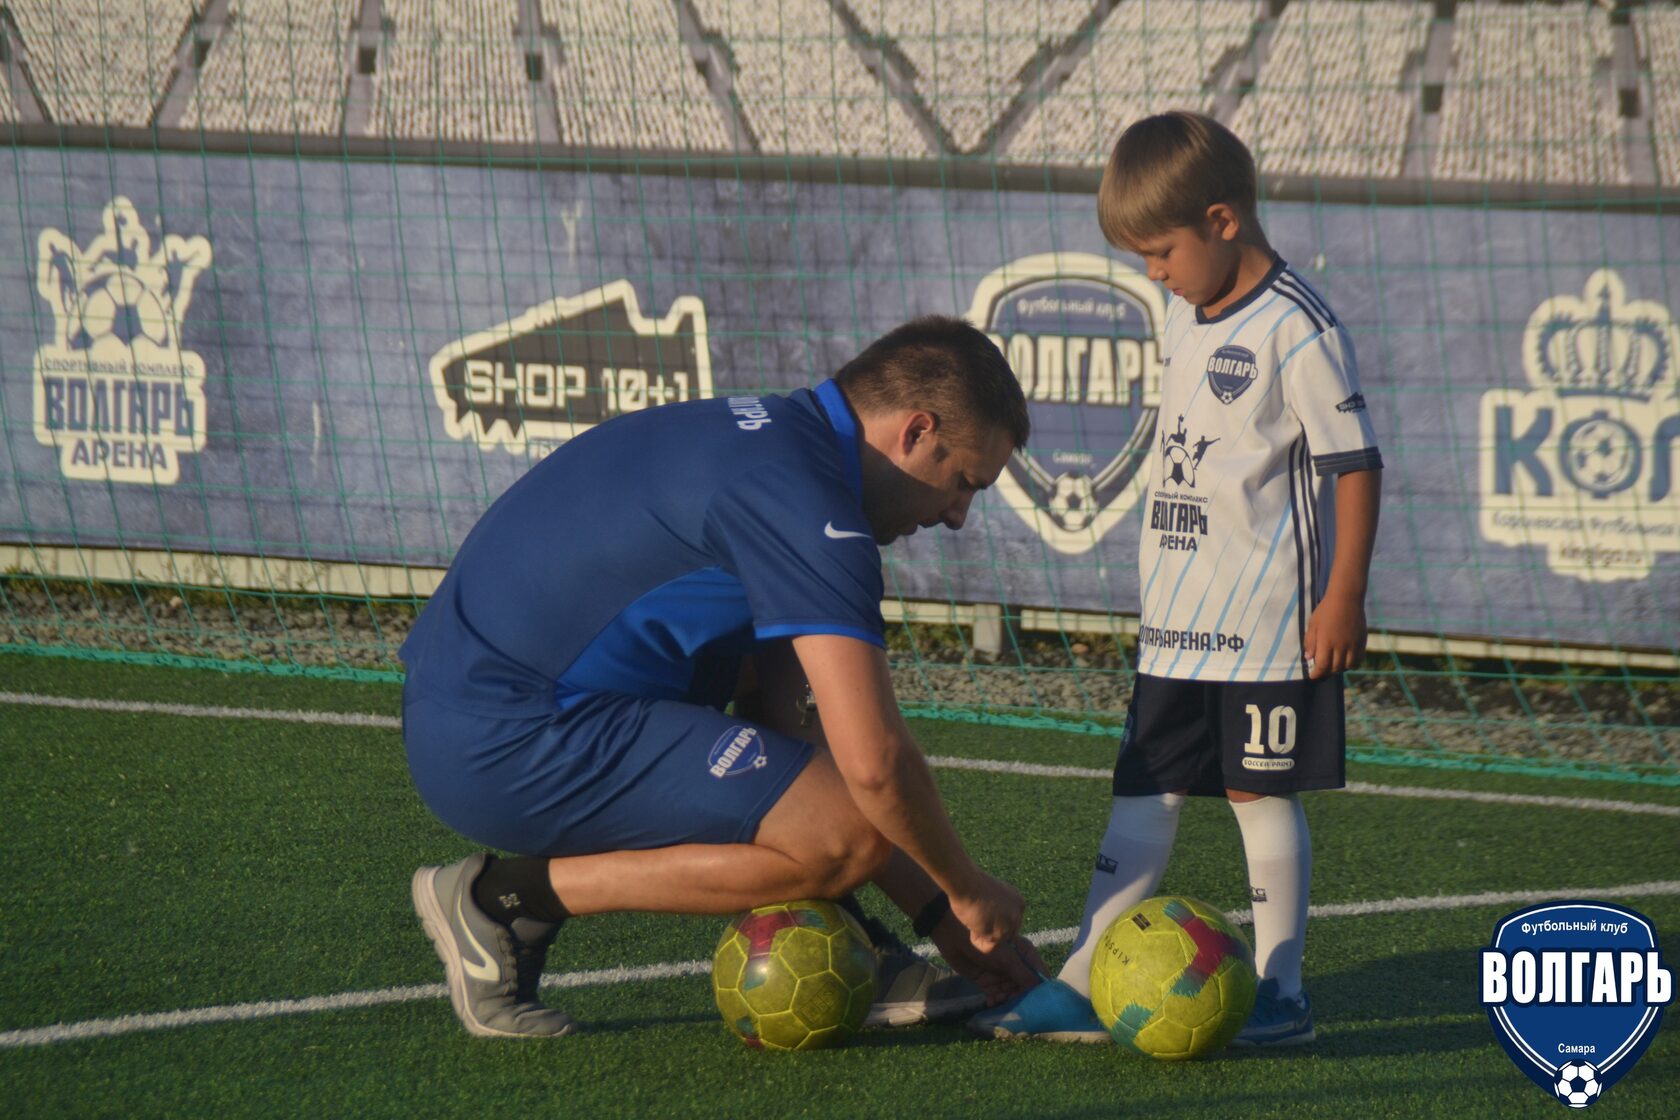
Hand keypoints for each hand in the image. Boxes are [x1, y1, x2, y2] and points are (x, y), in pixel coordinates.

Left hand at [929, 919, 1045, 1004]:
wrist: (953, 936)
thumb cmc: (983, 940)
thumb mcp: (1006, 957)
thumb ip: (1023, 974)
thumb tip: (1040, 989)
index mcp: (1025, 954)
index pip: (1038, 974)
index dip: (1040, 989)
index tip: (1039, 1002)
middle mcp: (1015, 965)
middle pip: (1024, 987)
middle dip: (1020, 996)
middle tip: (1014, 1003)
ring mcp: (1001, 973)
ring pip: (1010, 992)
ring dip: (1006, 999)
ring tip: (999, 999)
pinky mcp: (987, 980)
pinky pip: (995, 994)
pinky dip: (994, 999)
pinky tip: (990, 1002)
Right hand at [947, 871, 1024, 953]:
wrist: (966, 883)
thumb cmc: (972, 885)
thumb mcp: (993, 894)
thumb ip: (998, 908)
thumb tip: (994, 923)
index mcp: (1018, 902)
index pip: (1010, 922)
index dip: (994, 920)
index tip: (982, 909)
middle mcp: (1017, 914)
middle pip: (1005, 934)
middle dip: (990, 929)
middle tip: (977, 915)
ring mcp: (1009, 925)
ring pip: (996, 941)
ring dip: (982, 933)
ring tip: (973, 918)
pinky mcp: (998, 935)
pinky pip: (987, 947)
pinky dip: (976, 940)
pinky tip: (972, 925)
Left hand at [1303, 593, 1366, 678]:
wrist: (1346, 599)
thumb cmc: (1325, 610)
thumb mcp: (1312, 625)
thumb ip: (1310, 642)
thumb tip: (1309, 658)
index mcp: (1326, 642)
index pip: (1322, 665)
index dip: (1317, 673)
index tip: (1312, 676)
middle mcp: (1341, 646)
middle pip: (1335, 668)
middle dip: (1326, 672)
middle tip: (1321, 671)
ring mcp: (1353, 644)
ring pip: (1347, 666)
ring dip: (1339, 669)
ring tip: (1333, 666)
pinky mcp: (1361, 642)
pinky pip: (1358, 659)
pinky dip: (1351, 664)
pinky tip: (1345, 661)